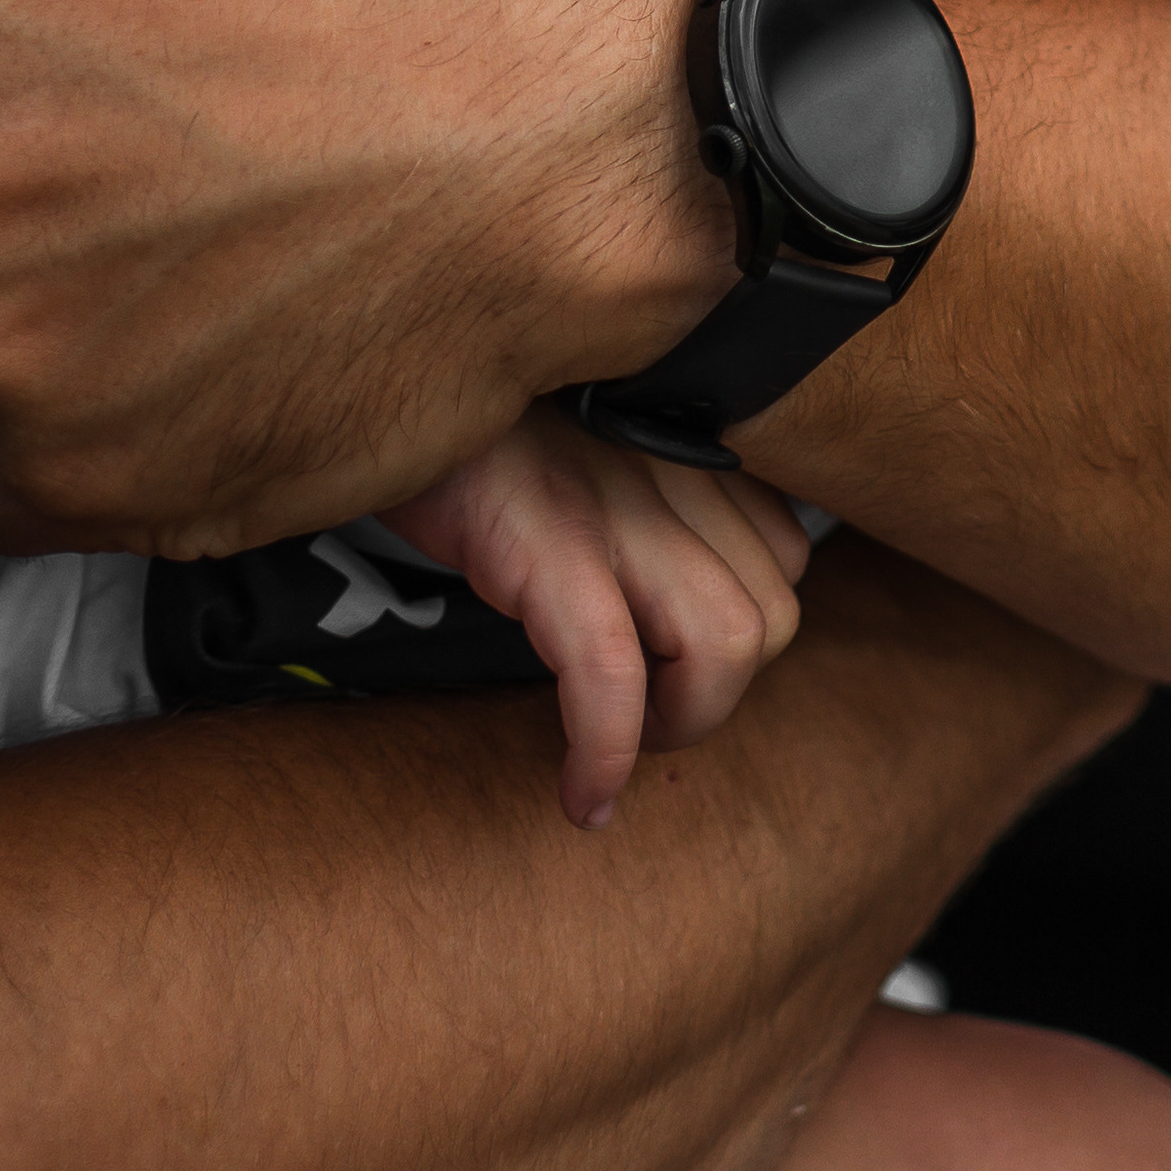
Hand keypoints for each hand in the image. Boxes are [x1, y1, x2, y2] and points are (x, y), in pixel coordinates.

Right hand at [382, 407, 810, 826]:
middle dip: (713, 695)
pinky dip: (606, 750)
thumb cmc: (483, 429)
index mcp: (687, 444)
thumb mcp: (588, 447)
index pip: (789, 555)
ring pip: (727, 644)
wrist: (382, 375)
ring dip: (678, 725)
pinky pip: (612, 670)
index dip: (742, 634)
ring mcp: (616, 500)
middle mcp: (670, 465)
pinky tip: (581, 795)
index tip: (676, 671)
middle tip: (641, 716)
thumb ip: (647, 495)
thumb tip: (668, 607)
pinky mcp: (547, 540)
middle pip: (772, 614)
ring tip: (616, 744)